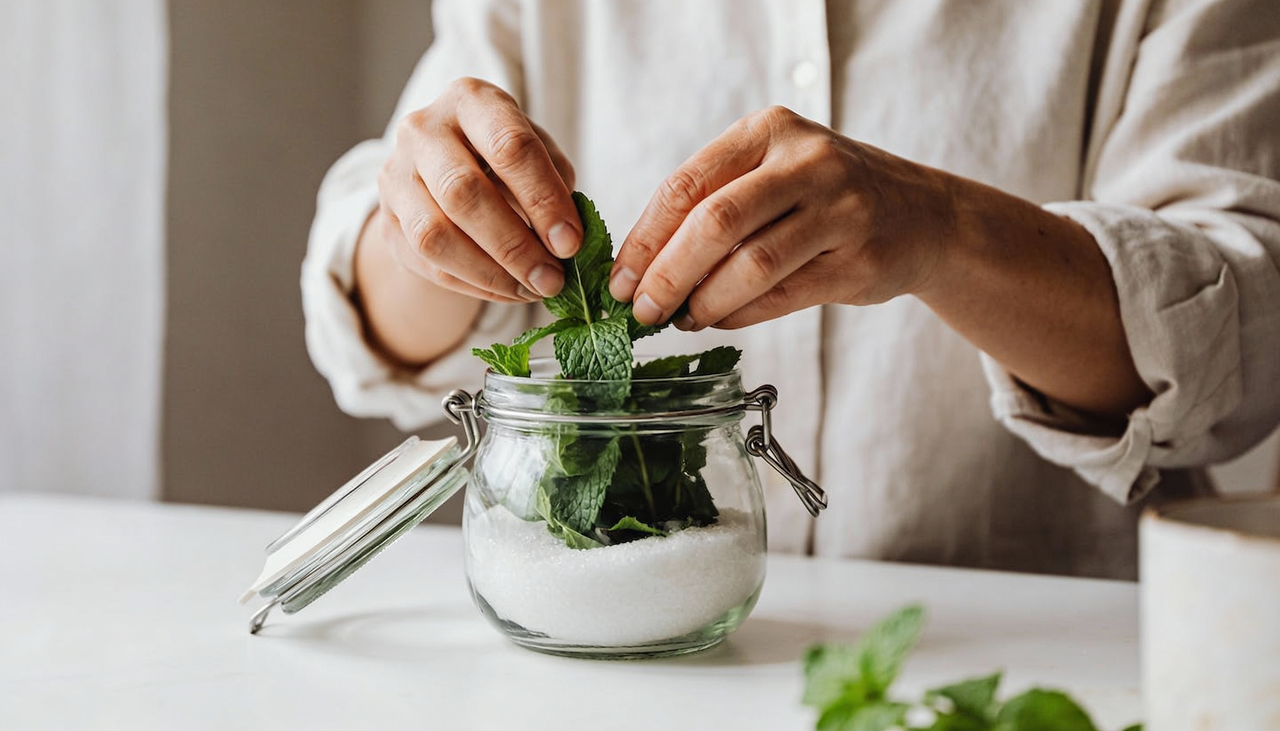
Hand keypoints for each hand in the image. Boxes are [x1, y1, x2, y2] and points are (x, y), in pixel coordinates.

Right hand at [376, 77, 580, 302]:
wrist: (445, 169)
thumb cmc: (506, 158)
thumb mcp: (538, 154)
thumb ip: (556, 186)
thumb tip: (566, 240)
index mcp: (470, 100)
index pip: (508, 146)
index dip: (544, 199)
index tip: (571, 242)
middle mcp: (423, 131)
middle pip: (463, 192)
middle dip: (515, 244)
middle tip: (552, 278)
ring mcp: (395, 177)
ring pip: (435, 236)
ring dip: (490, 273)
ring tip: (532, 289)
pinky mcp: (387, 223)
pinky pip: (429, 264)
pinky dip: (475, 286)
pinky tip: (509, 292)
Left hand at [609, 106, 955, 328]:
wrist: (923, 215)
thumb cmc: (826, 195)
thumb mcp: (773, 170)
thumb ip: (714, 202)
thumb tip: (642, 266)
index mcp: (770, 131)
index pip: (687, 184)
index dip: (645, 237)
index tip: (620, 276)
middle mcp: (808, 162)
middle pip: (716, 222)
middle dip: (668, 273)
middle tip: (642, 308)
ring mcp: (840, 210)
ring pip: (751, 265)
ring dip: (704, 301)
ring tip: (681, 318)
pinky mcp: (858, 260)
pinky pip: (782, 296)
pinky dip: (739, 314)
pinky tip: (719, 319)